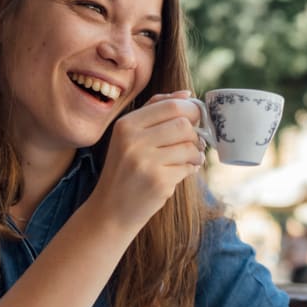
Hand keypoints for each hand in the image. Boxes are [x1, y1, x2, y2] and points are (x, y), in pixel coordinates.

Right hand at [92, 92, 204, 231]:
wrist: (110, 211)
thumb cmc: (124, 172)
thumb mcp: (128, 138)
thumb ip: (155, 112)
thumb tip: (187, 95)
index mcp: (126, 125)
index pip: (171, 106)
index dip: (191, 111)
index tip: (196, 119)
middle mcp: (134, 141)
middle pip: (183, 125)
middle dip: (195, 134)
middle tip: (193, 143)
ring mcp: (146, 162)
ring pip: (189, 146)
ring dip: (195, 154)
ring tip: (188, 160)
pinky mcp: (158, 182)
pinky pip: (187, 168)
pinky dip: (189, 170)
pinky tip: (179, 173)